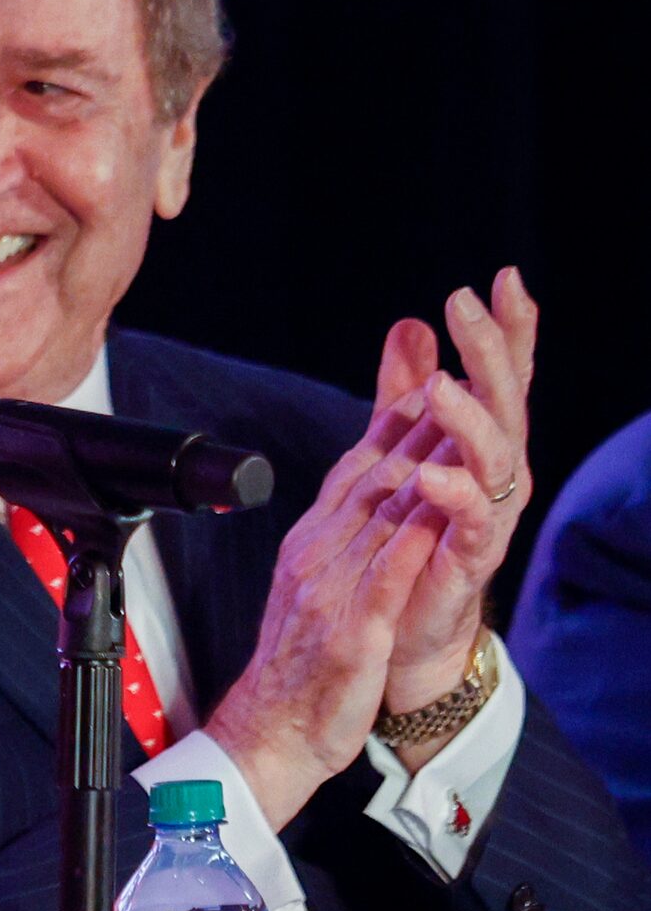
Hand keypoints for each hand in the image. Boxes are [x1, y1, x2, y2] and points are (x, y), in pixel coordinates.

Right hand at [205, 395, 450, 823]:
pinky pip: (384, 581)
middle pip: (370, 481)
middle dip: (412, 428)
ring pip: (380, 520)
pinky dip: (409, 544)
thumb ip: (340, 540)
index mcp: (308, 546)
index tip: (426, 380)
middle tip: (449, 382)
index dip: (392, 424)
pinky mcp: (351, 635)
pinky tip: (434, 516)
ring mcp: (331, 595)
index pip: (355, 471)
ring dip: (420, 470)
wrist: (269, 734)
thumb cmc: (298, 670)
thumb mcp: (313, 590)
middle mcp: (315, 559)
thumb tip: (371, 496)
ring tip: (455, 430)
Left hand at [369, 268, 535, 732]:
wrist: (403, 632)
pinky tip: (432, 474)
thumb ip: (403, 394)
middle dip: (490, 351)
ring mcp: (488, 517)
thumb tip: (410, 324)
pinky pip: (471, 524)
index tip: (504, 278)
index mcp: (480, 446)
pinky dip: (453, 496)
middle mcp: (496, 475)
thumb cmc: (412, 541)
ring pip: (495, 457)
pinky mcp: (467, 561)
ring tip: (442, 384)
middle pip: (504, 402)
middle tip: (467, 302)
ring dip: (470, 418)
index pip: (500, 377)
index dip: (507, 329)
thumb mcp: (402, 453)